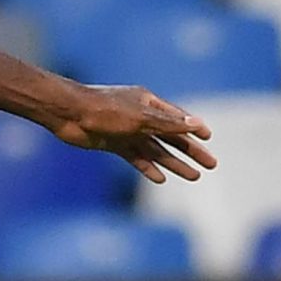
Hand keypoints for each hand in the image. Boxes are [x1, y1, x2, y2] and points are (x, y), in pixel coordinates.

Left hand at [51, 86, 217, 184]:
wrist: (68, 114)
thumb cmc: (104, 110)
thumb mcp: (140, 118)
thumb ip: (167, 124)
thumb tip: (195, 124)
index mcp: (148, 102)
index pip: (177, 118)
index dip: (193, 129)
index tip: (208, 139)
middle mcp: (139, 116)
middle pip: (171, 137)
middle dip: (191, 151)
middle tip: (212, 165)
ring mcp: (126, 131)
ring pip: (156, 150)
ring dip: (174, 163)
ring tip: (194, 176)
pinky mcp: (113, 143)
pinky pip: (135, 157)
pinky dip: (148, 167)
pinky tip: (160, 178)